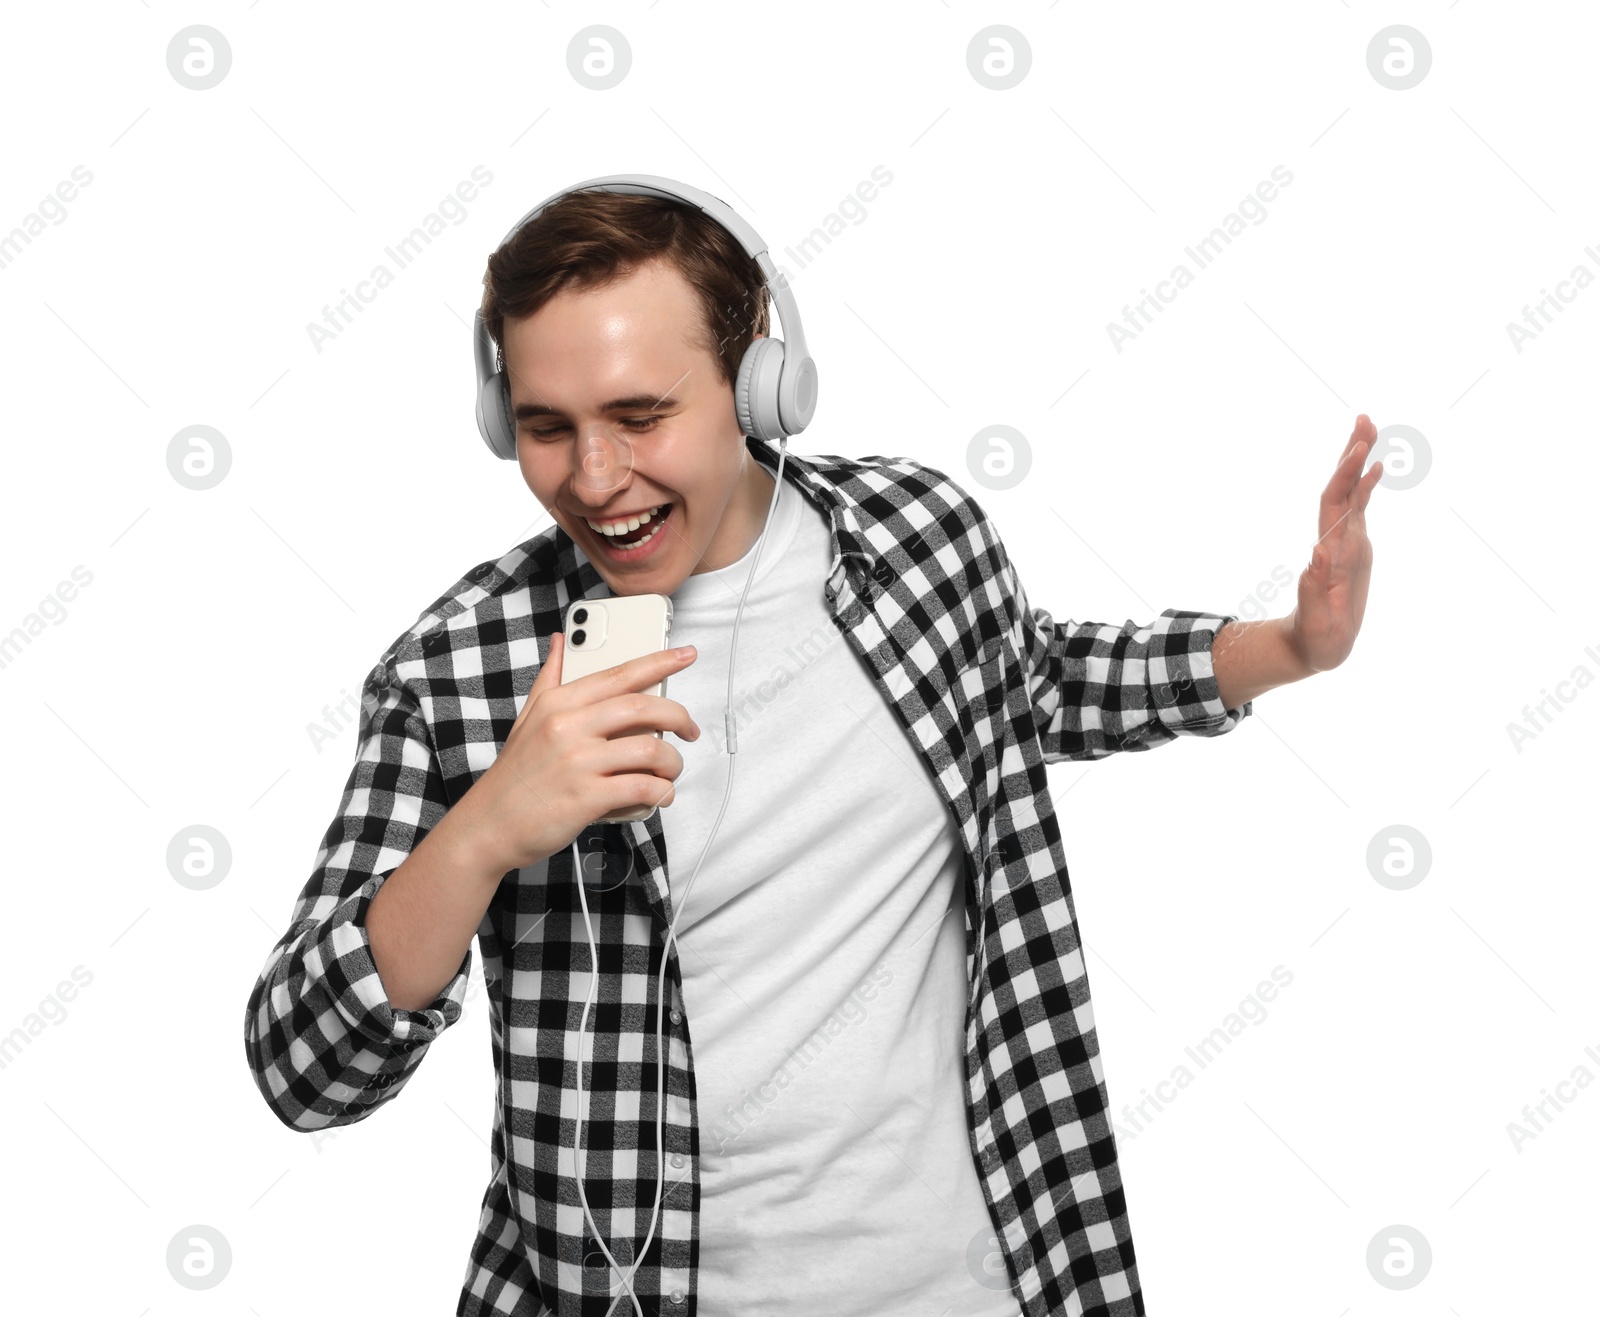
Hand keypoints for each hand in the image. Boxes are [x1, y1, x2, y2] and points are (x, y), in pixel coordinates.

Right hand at [463, 635, 700, 870]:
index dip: (659, 661)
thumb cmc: (514, 776)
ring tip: (670, 771)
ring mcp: (578, 763)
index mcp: (559, 704)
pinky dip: (662, 792)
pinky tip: (660, 794)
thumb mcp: (527, 718)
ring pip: (650, 750)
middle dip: (679, 717)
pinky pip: (642, 787)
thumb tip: (561, 641)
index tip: (686, 655)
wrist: (488, 826)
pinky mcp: (586, 798)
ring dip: (673, 762)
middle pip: (644, 708)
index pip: (619, 673)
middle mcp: (569, 727)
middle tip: (689, 729)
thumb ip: (550, 678)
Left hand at [1288, 414, 1383, 673]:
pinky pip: (1360, 511)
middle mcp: (1336, 542)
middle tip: (1363, 419)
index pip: (1335, 505)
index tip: (1357, 451)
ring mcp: (1345, 543)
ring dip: (1358, 463)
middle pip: (1341, 489)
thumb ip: (1313, 588)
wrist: (1308, 646)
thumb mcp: (1316, 620)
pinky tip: (1377, 468)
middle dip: (1352, 455)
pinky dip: (1367, 488)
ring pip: (1351, 494)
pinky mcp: (1354, 550)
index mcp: (1330, 554)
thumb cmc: (1314, 638)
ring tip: (1368, 429)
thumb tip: (1317, 550)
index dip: (1346, 477)